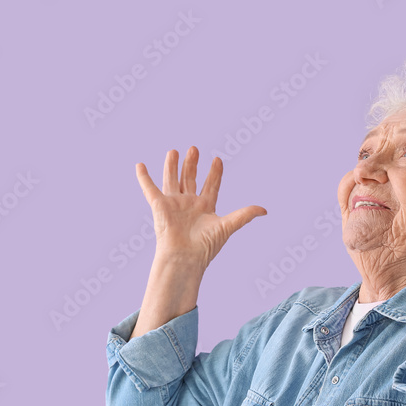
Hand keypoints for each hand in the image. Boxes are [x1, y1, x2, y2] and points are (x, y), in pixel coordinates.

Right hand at [136, 146, 266, 273]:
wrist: (185, 257)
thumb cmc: (205, 246)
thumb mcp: (228, 226)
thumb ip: (244, 215)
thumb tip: (265, 210)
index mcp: (205, 208)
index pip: (211, 186)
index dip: (214, 173)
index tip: (218, 159)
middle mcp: (189, 204)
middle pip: (190, 179)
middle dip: (192, 164)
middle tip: (194, 149)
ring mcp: (174, 204)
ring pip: (173, 180)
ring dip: (173, 166)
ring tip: (175, 151)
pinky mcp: (159, 206)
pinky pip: (150, 189)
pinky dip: (144, 178)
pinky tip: (140, 165)